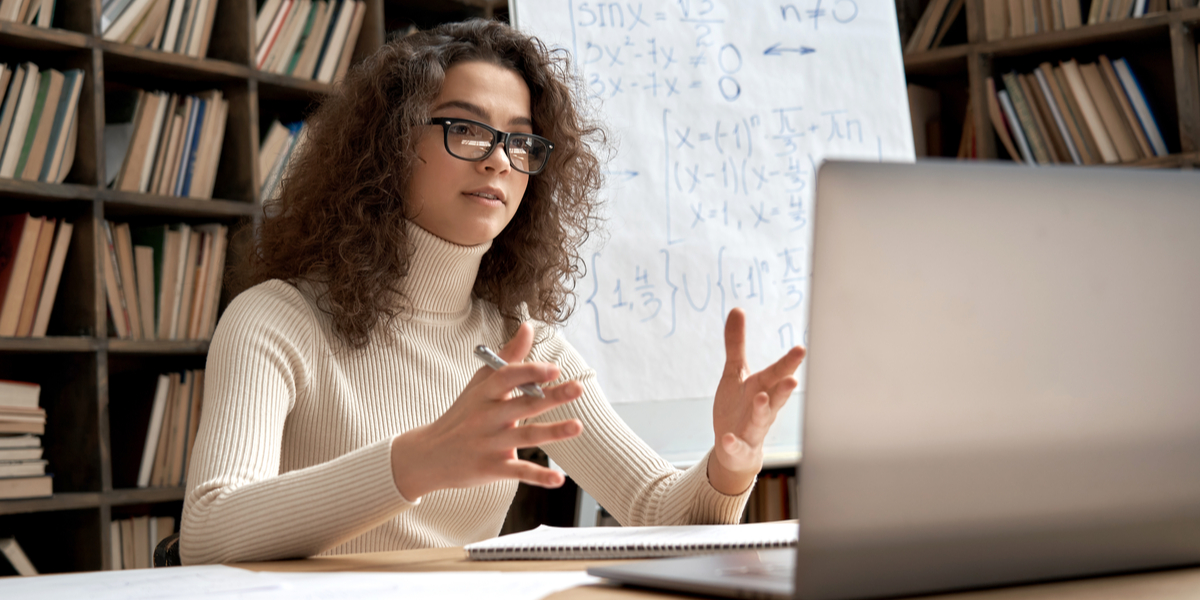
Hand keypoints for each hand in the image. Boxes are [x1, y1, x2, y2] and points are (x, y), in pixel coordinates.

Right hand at [389, 323, 583, 499]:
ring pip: (525, 437)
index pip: (506, 377)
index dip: (530, 371)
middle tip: (578, 388)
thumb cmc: (462, 414)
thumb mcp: (479, 383)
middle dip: (551, 397)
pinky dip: (539, 477)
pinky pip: (519, 472)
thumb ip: (507, 357)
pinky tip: (559, 480)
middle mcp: (486, 417)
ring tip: (578, 426)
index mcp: (484, 394)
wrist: (429, 455)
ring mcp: (489, 444)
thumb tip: (528, 327)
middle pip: (522, 405)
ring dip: (553, 432)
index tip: (554, 368)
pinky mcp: (492, 468)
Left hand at [709, 308, 805, 494]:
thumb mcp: (734, 373)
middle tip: (792, 379)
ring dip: (763, 410)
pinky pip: (737, 445)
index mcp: (763, 388)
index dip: (788, 363)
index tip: (801, 349)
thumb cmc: (740, 406)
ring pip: (761, 420)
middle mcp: (763, 408)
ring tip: (761, 398)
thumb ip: (736, 344)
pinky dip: (733, 443)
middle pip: (775, 397)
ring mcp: (753, 429)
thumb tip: (737, 309)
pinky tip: (727, 438)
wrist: (734, 448)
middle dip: (784, 389)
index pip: (777, 373)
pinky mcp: (739, 447)